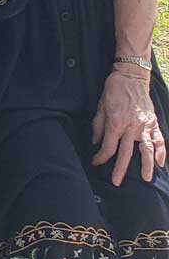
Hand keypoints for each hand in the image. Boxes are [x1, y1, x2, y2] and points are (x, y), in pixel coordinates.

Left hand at [91, 69, 166, 185]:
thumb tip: (96, 142)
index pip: (108, 147)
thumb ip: (98, 126)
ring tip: (146, 178)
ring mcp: (144, 125)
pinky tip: (161, 163)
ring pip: (147, 149)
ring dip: (146, 165)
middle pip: (126, 153)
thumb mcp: (100, 106)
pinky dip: (161, 151)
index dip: (101, 157)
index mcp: (116, 123)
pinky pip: (159, 139)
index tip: (96, 162)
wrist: (131, 76)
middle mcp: (131, 126)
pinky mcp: (153, 122)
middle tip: (116, 182)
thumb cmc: (114, 90)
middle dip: (120, 169)